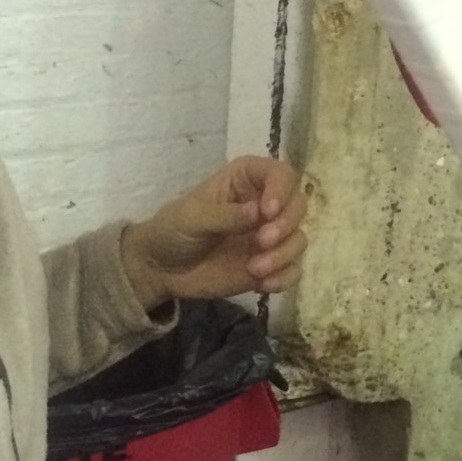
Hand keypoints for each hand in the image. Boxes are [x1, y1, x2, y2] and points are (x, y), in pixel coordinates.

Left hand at [119, 155, 308, 312]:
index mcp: (246, 180)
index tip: (267, 212)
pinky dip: (284, 277)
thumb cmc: (173, 230)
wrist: (163, 270)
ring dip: (284, 255)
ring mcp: (270, 236)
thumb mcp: (192, 217)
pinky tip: (264, 286)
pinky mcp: (270, 265)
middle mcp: (265, 204)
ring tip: (256, 270)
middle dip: (286, 225)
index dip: (281, 190)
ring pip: (299, 239)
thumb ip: (225, 215)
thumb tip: (257, 213)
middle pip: (298, 205)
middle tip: (262, 242)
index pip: (281, 174)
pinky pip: (293, 269)